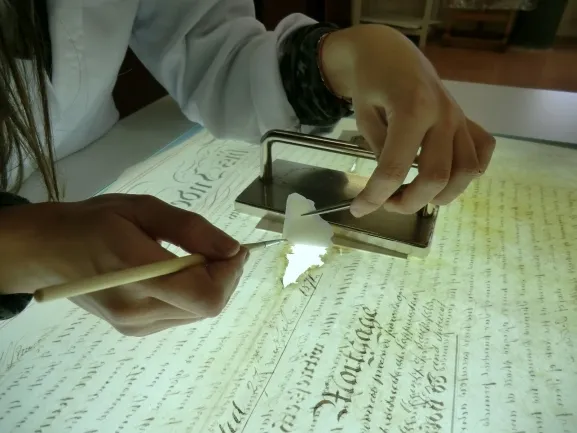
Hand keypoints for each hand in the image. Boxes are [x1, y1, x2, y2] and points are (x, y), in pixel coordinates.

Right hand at [0, 194, 246, 335]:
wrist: (48, 251)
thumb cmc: (93, 221)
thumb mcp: (143, 209)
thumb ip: (190, 230)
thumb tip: (232, 249)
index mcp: (137, 274)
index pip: (206, 294)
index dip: (230, 273)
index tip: (234, 248)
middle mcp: (138, 309)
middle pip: (207, 306)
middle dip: (224, 277)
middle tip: (216, 249)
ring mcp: (135, 325)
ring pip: (198, 313)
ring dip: (210, 285)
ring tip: (194, 257)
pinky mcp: (134, 330)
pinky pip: (181, 315)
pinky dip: (191, 294)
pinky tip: (177, 273)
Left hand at [321, 25, 495, 216]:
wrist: (389, 52)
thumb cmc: (370, 82)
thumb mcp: (363, 117)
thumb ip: (380, 151)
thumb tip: (392, 186)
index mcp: (412, 109)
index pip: (395, 168)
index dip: (375, 196)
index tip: (359, 210)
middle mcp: (443, 114)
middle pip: (437, 176)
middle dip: (410, 202)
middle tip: (388, 203)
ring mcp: (459, 117)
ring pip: (467, 171)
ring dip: (442, 194)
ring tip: (416, 195)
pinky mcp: (467, 118)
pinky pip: (482, 151)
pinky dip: (470, 171)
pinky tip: (449, 176)